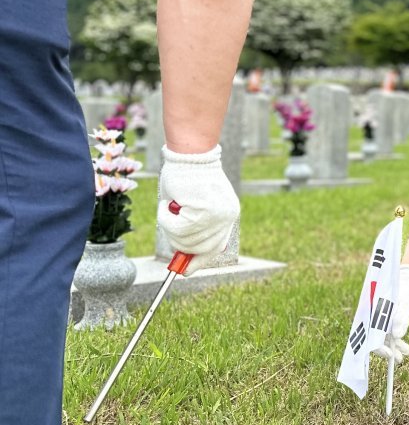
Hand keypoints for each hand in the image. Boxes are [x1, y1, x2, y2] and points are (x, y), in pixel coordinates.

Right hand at [157, 145, 238, 274]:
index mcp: (228, 215)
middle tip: (167, 222)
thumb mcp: (193, 206)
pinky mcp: (204, 210)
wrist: (190, 153)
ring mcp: (217, 215)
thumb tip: (183, 261)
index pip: (215, 248)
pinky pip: (176, 228)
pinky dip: (165, 219)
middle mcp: (227, 217)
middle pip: (198, 249)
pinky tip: (167, 204)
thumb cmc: (186, 177)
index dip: (198, 262)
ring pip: (185, 240)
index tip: (184, 271)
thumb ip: (192, 230)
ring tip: (169, 207)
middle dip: (177, 242)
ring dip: (169, 227)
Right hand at [371, 265, 408, 361]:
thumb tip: (397, 335)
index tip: (389, 354)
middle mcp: (376, 317)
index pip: (372, 332)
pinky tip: (406, 351)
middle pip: (376, 338)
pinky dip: (398, 343)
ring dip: (394, 349)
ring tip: (403, 358)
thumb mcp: (406, 303)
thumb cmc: (407, 291)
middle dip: (386, 351)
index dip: (379, 345)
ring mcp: (381, 321)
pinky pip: (391, 336)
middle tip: (397, 360)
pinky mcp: (389, 323)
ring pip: (385, 339)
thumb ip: (401, 318)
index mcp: (375, 311)